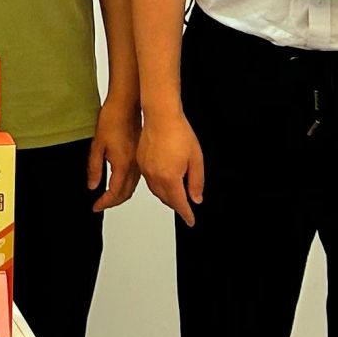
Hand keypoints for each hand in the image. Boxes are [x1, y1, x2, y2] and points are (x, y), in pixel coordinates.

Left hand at [88, 98, 140, 211]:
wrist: (127, 104)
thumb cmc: (112, 120)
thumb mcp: (97, 145)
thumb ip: (94, 168)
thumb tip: (92, 185)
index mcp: (122, 165)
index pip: (114, 193)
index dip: (104, 203)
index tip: (96, 206)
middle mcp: (134, 166)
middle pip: (125, 194)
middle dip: (113, 202)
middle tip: (101, 204)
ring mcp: (139, 161)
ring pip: (132, 187)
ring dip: (121, 195)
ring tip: (109, 197)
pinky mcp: (141, 156)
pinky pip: (136, 178)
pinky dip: (128, 185)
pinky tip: (120, 182)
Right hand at [139, 112, 204, 226]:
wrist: (161, 115)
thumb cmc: (178, 133)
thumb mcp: (196, 159)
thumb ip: (196, 182)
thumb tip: (196, 197)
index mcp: (169, 178)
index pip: (179, 203)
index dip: (186, 214)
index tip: (190, 220)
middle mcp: (155, 176)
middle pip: (166, 199)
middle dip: (177, 205)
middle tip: (186, 207)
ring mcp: (146, 169)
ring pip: (156, 191)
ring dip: (167, 196)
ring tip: (176, 195)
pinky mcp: (141, 162)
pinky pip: (149, 180)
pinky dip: (158, 185)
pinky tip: (164, 180)